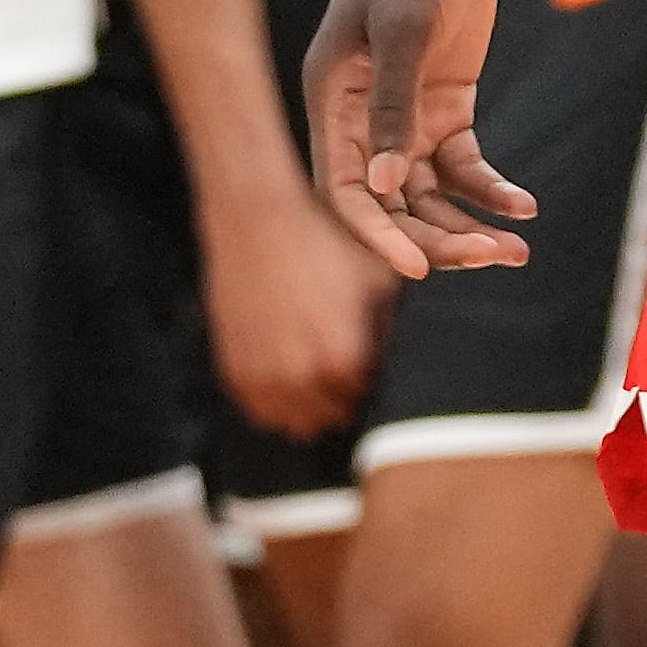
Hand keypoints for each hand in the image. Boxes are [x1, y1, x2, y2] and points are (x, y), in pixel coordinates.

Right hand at [196, 169, 385, 433]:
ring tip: (320, 370)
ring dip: (312, 405)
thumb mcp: (379, 282)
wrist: (258, 222)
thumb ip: (395, 330)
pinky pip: (265, 412)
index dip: (376, 381)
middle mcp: (303, 379)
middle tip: (348, 366)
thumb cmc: (325, 246)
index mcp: (345, 360)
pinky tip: (292, 372)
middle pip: (338, 416)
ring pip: (300, 423)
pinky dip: (280, 401)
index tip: (374, 362)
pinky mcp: (236, 372)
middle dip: (346, 396)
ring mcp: (265, 380)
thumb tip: (410, 363)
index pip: (373, 400)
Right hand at [307, 0, 532, 275]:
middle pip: (391, 202)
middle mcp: (361, 116)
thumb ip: (391, 106)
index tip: (419, 270)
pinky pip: (463, 163)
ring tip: (516, 250)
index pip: (345, 190)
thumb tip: (380, 184)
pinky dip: (490, 188)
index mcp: (330, 100)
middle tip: (492, 256)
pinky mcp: (445, 101)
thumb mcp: (403, 27)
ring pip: (428, 192)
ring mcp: (405, 111)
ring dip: (467, 224)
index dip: (376, 235)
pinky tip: (524, 206)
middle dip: (436, 237)